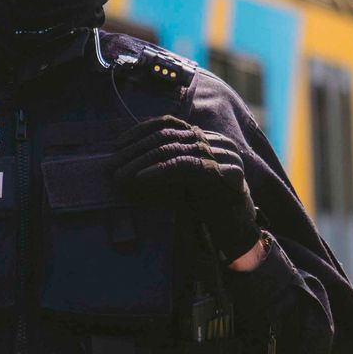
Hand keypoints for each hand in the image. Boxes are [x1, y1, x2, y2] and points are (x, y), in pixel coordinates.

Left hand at [112, 115, 262, 263]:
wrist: (240, 229)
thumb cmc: (210, 206)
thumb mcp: (185, 179)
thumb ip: (166, 163)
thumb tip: (129, 158)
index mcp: (207, 137)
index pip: (168, 123)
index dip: (140, 131)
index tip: (118, 145)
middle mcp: (216, 141)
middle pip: (167, 135)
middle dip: (135, 149)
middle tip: (112, 163)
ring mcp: (221, 155)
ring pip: (172, 148)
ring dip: (140, 161)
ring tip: (120, 174)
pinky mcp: (223, 173)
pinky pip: (184, 165)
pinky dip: (159, 170)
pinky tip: (140, 178)